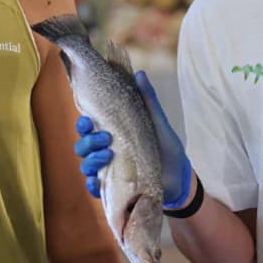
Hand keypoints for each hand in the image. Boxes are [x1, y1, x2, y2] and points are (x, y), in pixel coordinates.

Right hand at [73, 70, 191, 206]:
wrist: (180, 178)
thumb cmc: (167, 148)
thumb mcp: (158, 123)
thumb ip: (148, 100)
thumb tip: (140, 74)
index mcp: (113, 134)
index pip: (88, 127)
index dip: (82, 124)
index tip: (87, 120)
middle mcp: (105, 151)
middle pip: (83, 146)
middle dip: (88, 141)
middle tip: (107, 138)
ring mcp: (108, 171)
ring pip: (85, 166)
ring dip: (91, 160)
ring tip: (108, 156)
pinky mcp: (113, 189)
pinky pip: (94, 188)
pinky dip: (92, 185)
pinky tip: (97, 180)